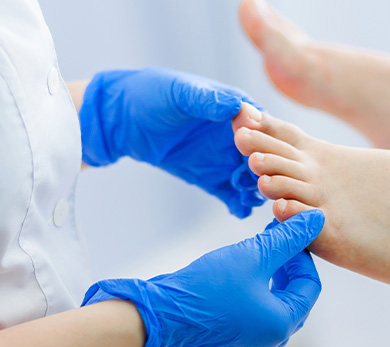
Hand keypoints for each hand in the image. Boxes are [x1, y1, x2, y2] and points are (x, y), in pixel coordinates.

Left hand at [79, 67, 264, 217]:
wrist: (123, 119)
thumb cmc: (151, 94)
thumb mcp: (179, 92)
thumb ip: (207, 100)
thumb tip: (237, 107)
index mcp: (236, 110)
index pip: (264, 127)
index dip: (267, 141)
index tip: (257, 153)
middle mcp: (238, 136)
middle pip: (264, 156)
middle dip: (266, 171)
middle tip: (256, 181)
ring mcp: (225, 159)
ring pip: (252, 178)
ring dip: (255, 189)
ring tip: (250, 198)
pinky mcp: (212, 178)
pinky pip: (232, 194)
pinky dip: (239, 204)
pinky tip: (240, 211)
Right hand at [82, 209, 324, 346]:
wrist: (161, 313)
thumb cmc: (209, 285)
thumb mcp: (253, 254)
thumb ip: (288, 237)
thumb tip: (316, 219)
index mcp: (282, 324)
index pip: (310, 284)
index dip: (302, 254)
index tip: (286, 232)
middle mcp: (271, 339)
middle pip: (295, 296)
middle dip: (288, 264)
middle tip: (275, 238)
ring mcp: (251, 342)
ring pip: (274, 302)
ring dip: (272, 275)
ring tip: (259, 249)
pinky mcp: (232, 339)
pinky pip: (255, 311)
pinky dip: (256, 289)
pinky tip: (241, 269)